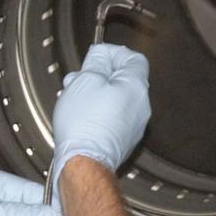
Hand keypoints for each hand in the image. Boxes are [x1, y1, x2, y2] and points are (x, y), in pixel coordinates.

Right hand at [51, 43, 149, 189]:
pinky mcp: (123, 140)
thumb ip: (96, 62)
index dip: (113, 53)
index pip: (133, 58)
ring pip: (117, 99)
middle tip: (80, 78)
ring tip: (75, 98)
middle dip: (99, 75)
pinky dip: (98, 112)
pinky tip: (81, 116)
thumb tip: (101, 54)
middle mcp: (141, 106)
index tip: (96, 56)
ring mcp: (134, 125)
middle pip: (123, 79)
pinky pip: (113, 117)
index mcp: (136, 87)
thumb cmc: (84, 124)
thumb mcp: (85, 81)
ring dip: (97, 93)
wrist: (84, 162)